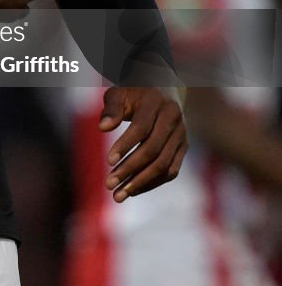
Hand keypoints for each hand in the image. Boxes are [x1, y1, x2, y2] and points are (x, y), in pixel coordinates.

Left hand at [100, 85, 187, 201]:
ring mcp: (182, 135)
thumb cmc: (134, 92)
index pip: (141, 128)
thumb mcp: (120, 92)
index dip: (125, 145)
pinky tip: (133, 190)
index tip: (108, 162)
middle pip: (153, 150)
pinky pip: (171, 171)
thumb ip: (112, 108)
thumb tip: (102, 127)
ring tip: (118, 195)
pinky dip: (153, 183)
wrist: (162, 90)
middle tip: (109, 184)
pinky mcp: (183, 148)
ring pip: (164, 165)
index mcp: (157, 102)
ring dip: (140, 182)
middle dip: (130, 169)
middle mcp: (174, 119)